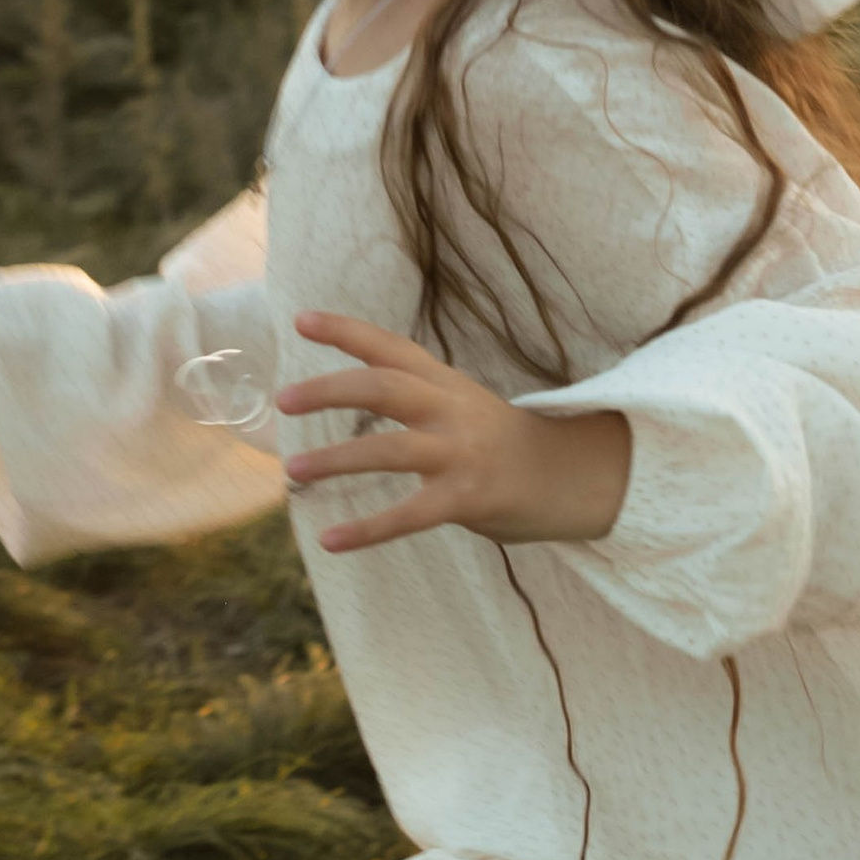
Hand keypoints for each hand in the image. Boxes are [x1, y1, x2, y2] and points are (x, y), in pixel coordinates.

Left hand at [277, 311, 630, 557]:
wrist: (574, 478)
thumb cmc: (506, 445)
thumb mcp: (465, 405)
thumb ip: (418, 399)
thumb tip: (351, 397)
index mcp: (447, 384)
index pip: (391, 348)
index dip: (346, 332)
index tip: (301, 320)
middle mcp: (451, 411)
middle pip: (383, 388)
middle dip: (329, 391)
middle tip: (284, 400)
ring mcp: (460, 454)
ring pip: (388, 450)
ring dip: (336, 459)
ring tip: (293, 471)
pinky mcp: (467, 499)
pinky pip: (409, 515)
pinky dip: (366, 529)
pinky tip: (330, 539)